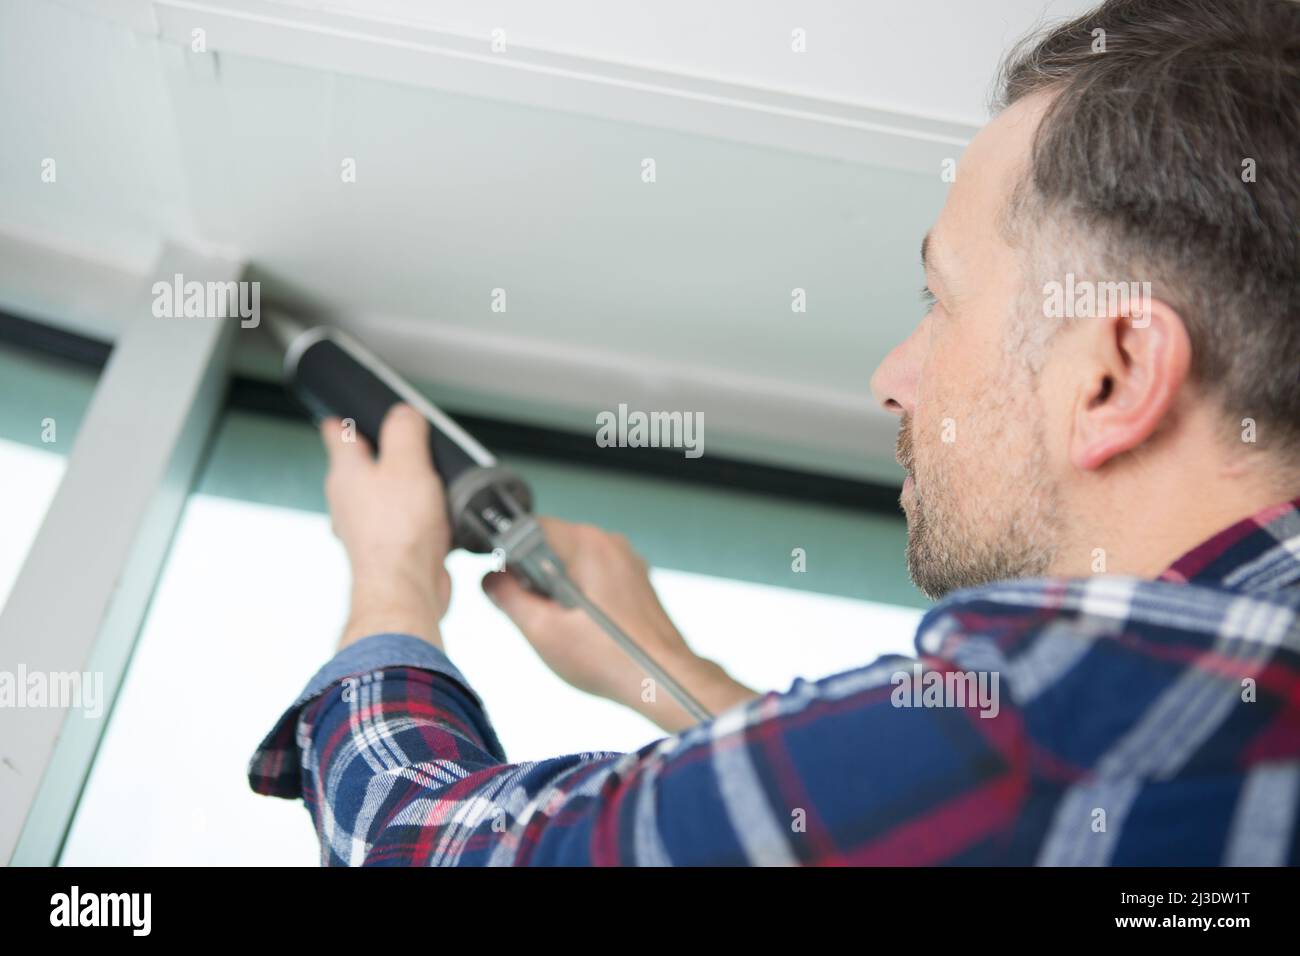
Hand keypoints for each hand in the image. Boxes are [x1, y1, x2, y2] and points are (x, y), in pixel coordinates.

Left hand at [320, 405, 451, 649]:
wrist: (405, 589)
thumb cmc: (399, 532)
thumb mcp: (408, 464)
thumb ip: (405, 432)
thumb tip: (404, 415)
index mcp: (346, 473)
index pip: (336, 434)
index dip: (345, 419)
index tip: (349, 413)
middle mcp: (349, 501)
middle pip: (360, 467)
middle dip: (381, 454)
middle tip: (405, 443)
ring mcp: (365, 528)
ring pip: (381, 497)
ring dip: (401, 489)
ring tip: (427, 480)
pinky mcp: (387, 550)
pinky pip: (400, 524)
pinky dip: (415, 517)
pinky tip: (437, 518)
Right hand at [482, 518, 756, 731]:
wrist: (663, 680)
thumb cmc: (609, 658)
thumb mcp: (541, 630)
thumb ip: (508, 597)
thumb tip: (491, 579)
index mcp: (586, 543)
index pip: (529, 527)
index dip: (510, 557)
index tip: (512, 588)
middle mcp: (609, 543)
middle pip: (551, 544)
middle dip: (535, 577)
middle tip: (542, 615)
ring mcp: (626, 560)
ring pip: (573, 562)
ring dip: (559, 589)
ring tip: (566, 625)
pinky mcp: (635, 580)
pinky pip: (595, 576)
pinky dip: (582, 596)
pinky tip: (586, 629)